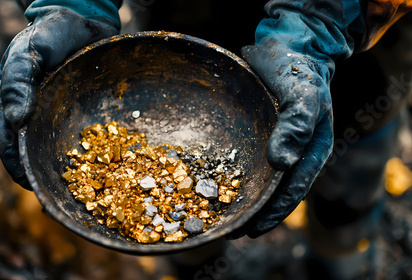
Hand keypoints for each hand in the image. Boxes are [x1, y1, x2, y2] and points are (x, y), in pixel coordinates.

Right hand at [0, 2, 119, 188]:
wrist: (81, 20)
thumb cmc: (48, 34)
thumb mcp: (28, 52)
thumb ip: (20, 82)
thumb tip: (15, 120)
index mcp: (15, 107)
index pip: (10, 145)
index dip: (17, 167)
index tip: (30, 186)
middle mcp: (38, 118)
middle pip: (37, 156)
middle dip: (46, 180)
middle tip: (57, 204)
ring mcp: (62, 118)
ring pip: (63, 152)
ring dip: (72, 175)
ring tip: (85, 196)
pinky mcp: (85, 115)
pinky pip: (89, 139)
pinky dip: (95, 156)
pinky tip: (109, 170)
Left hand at [227, 0, 362, 237]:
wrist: (287, 46)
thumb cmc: (297, 68)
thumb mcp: (304, 91)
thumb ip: (297, 124)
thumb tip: (282, 163)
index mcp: (312, 148)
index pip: (293, 189)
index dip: (274, 212)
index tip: (253, 230)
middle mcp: (294, 151)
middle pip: (275, 191)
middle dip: (256, 212)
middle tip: (231, 231)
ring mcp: (276, 143)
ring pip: (261, 178)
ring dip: (244, 198)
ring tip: (222, 215)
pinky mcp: (260, 133)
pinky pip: (248, 159)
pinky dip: (236, 174)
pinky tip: (216, 182)